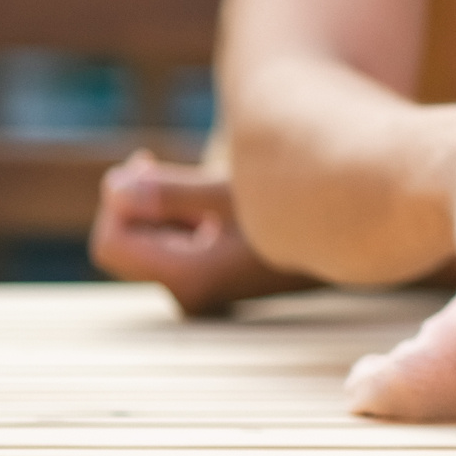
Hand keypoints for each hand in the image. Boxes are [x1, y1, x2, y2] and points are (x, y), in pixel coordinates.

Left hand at [89, 151, 314, 317]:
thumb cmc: (294, 209)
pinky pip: (167, 247)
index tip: (144, 159)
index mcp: (190, 279)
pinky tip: (209, 202)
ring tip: (201, 183)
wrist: (344, 233)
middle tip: (162, 160)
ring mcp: (196, 293)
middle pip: (125, 243)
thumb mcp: (233, 193)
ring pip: (146, 243)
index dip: (117, 200)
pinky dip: (176, 218)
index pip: (112, 242)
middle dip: (137, 200)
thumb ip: (168, 192)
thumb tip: (111, 187)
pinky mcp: (205, 283)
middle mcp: (187, 296)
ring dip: (159, 207)